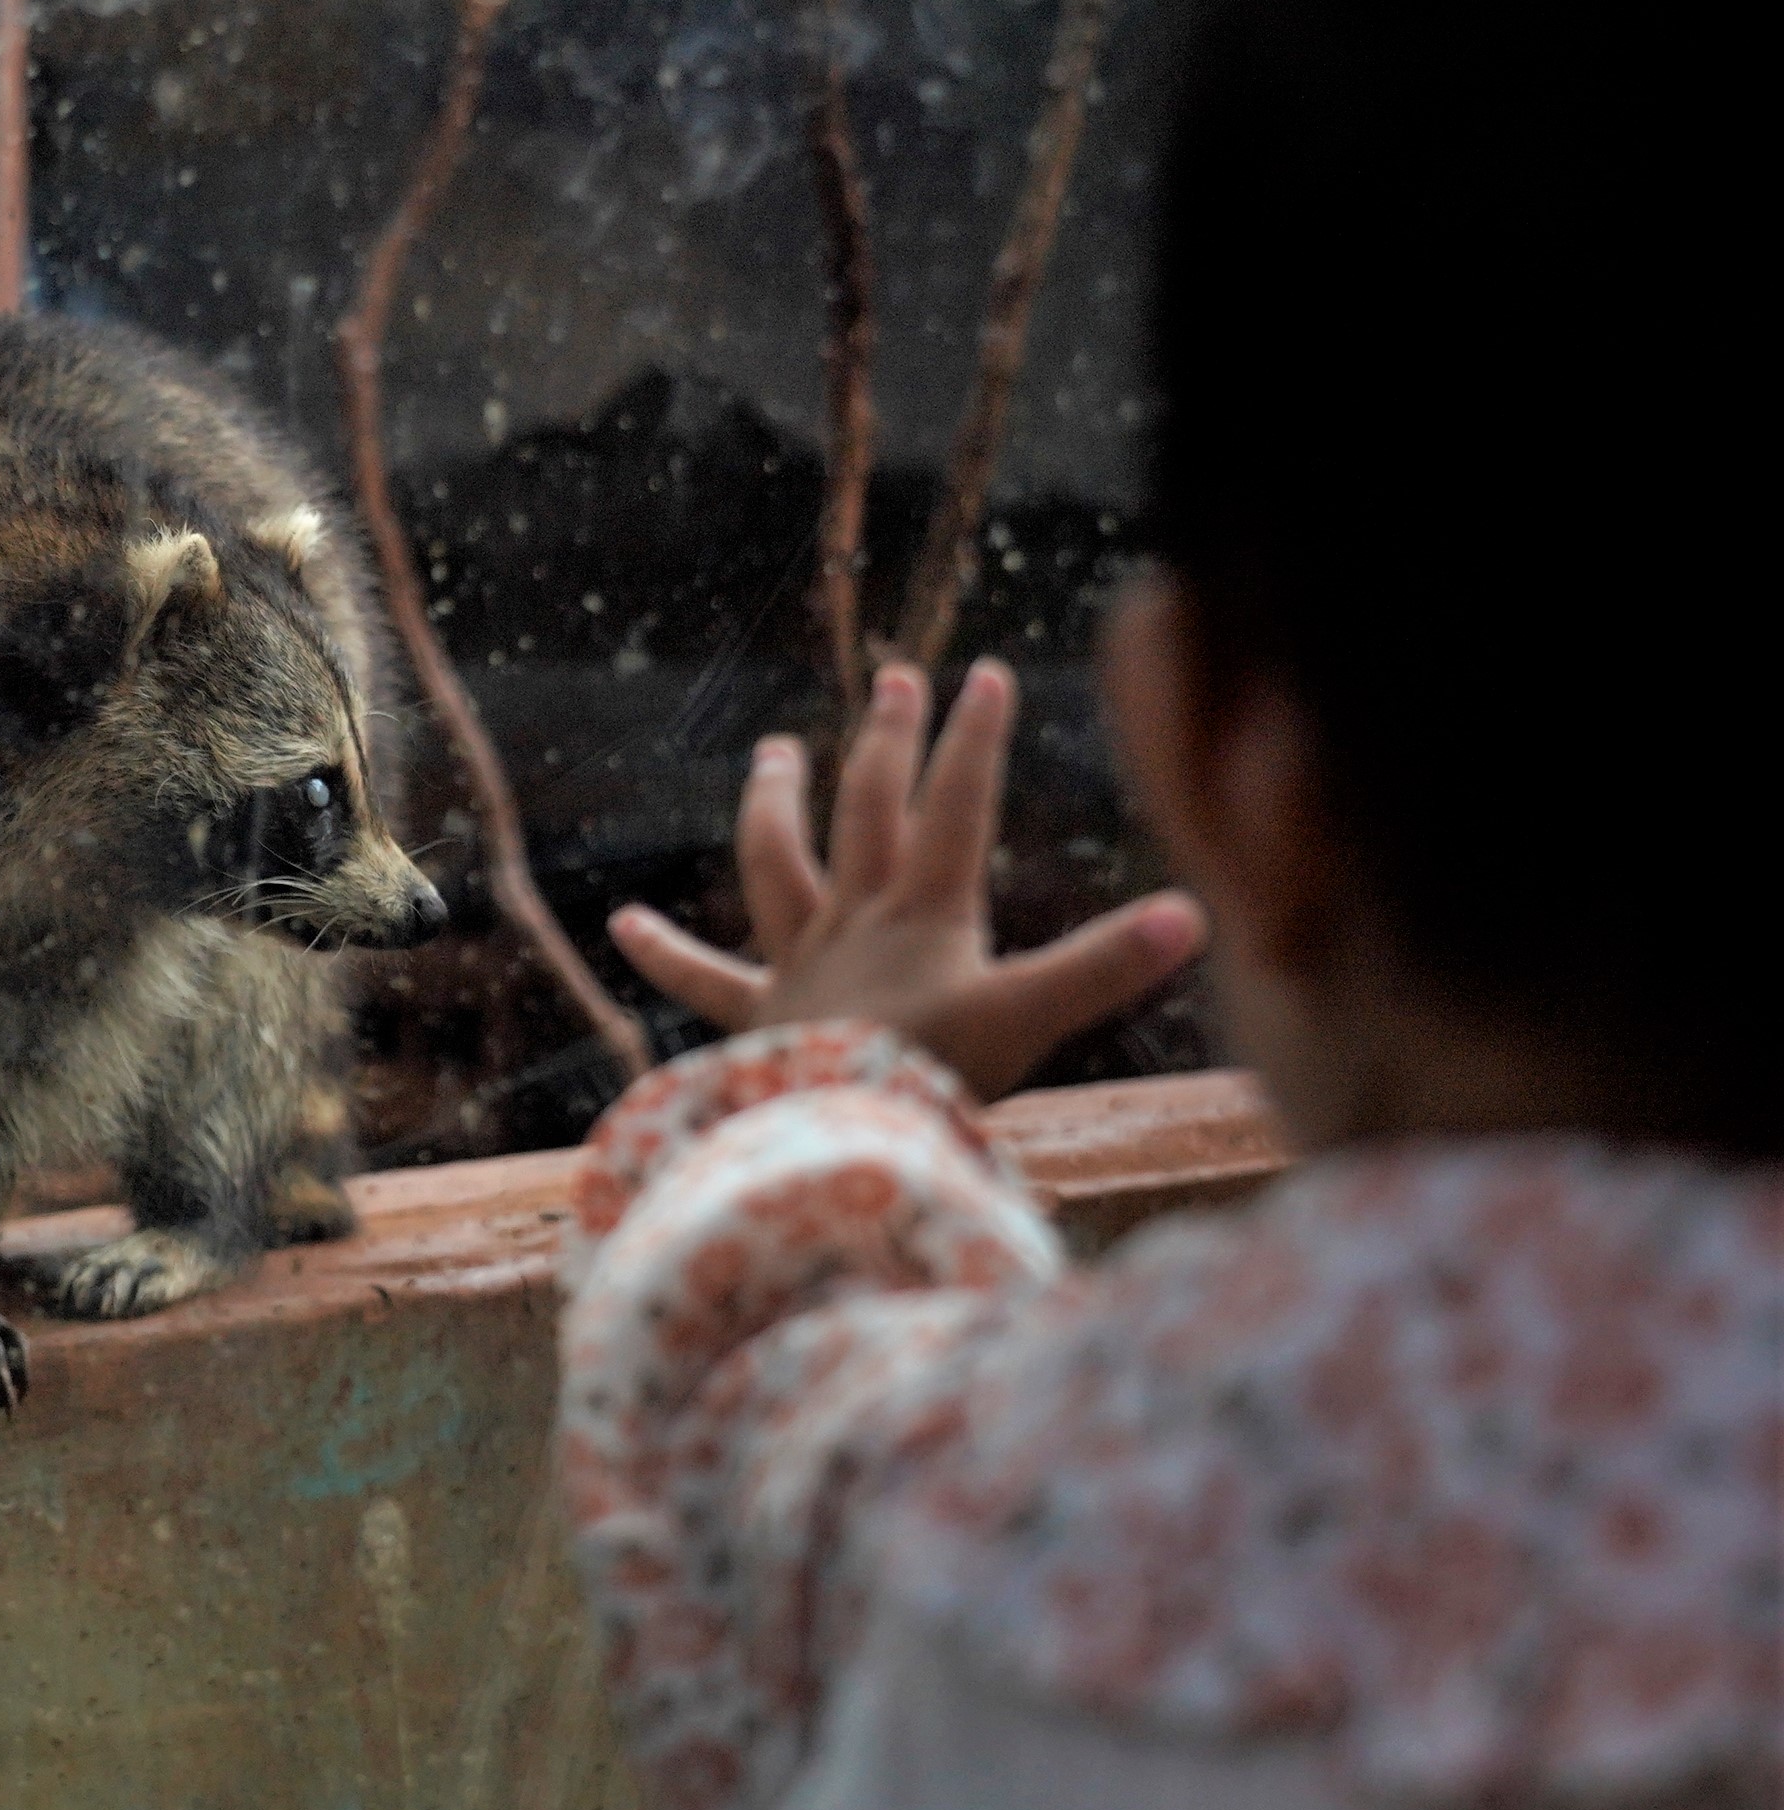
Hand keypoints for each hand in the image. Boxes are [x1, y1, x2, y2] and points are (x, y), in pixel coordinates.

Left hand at [609, 659, 1208, 1099]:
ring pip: (777, 864)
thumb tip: (1191, 915)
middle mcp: (856, 924)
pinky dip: (661, 954)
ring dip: (774, 804)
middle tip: (896, 678)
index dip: (975, 739)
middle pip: (868, 810)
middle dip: (887, 740)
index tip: (989, 674)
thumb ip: (1104, 967)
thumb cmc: (929, 1081)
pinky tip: (619, 926)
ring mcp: (799, 966)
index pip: (956, 807)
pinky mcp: (757, 1019)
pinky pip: (700, 981)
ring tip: (770, 751)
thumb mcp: (1031, 1020)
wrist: (830, 1135)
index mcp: (926, 916)